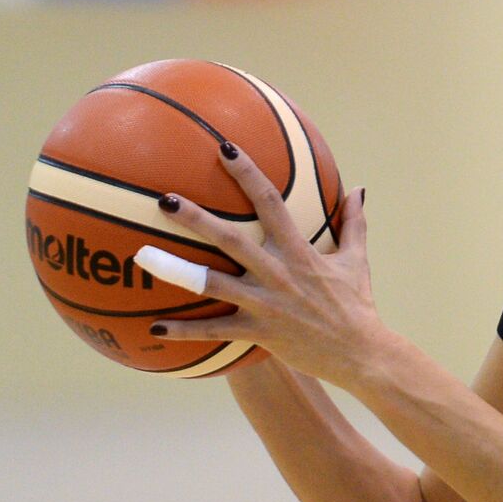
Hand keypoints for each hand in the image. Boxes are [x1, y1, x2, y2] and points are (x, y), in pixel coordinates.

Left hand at [140, 143, 392, 386]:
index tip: (224, 148)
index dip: (247, 173)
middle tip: (164, 199)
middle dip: (196, 218)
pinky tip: (154, 328)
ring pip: (212, 284)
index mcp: (299, 251)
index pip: (270, 202)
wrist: (361, 353)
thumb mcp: (357, 260)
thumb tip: (360, 190)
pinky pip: (214, 332)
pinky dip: (184, 331)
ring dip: (175, 269)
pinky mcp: (258, 333)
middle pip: (229, 240)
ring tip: (141, 256)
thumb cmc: (358, 305)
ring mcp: (265, 304)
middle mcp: (277, 273)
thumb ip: (355, 223)